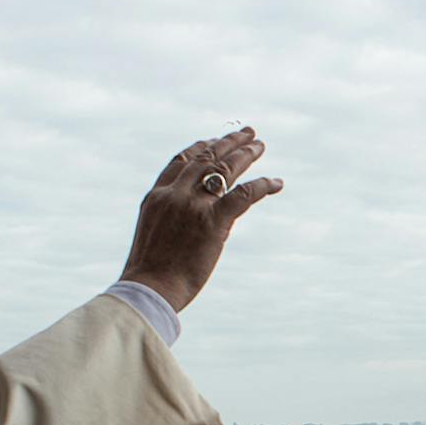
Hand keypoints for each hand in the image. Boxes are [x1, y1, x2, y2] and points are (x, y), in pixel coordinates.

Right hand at [119, 127, 281, 312]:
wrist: (149, 290)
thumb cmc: (149, 274)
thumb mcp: (152, 236)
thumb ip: (167, 220)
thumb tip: (184, 225)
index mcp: (156, 196)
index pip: (181, 161)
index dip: (200, 148)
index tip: (213, 141)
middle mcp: (174, 194)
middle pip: (206, 159)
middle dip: (228, 143)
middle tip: (247, 133)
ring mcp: (193, 206)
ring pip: (224, 169)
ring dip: (245, 154)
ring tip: (259, 145)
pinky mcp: (213, 222)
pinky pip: (244, 194)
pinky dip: (263, 185)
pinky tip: (276, 182)